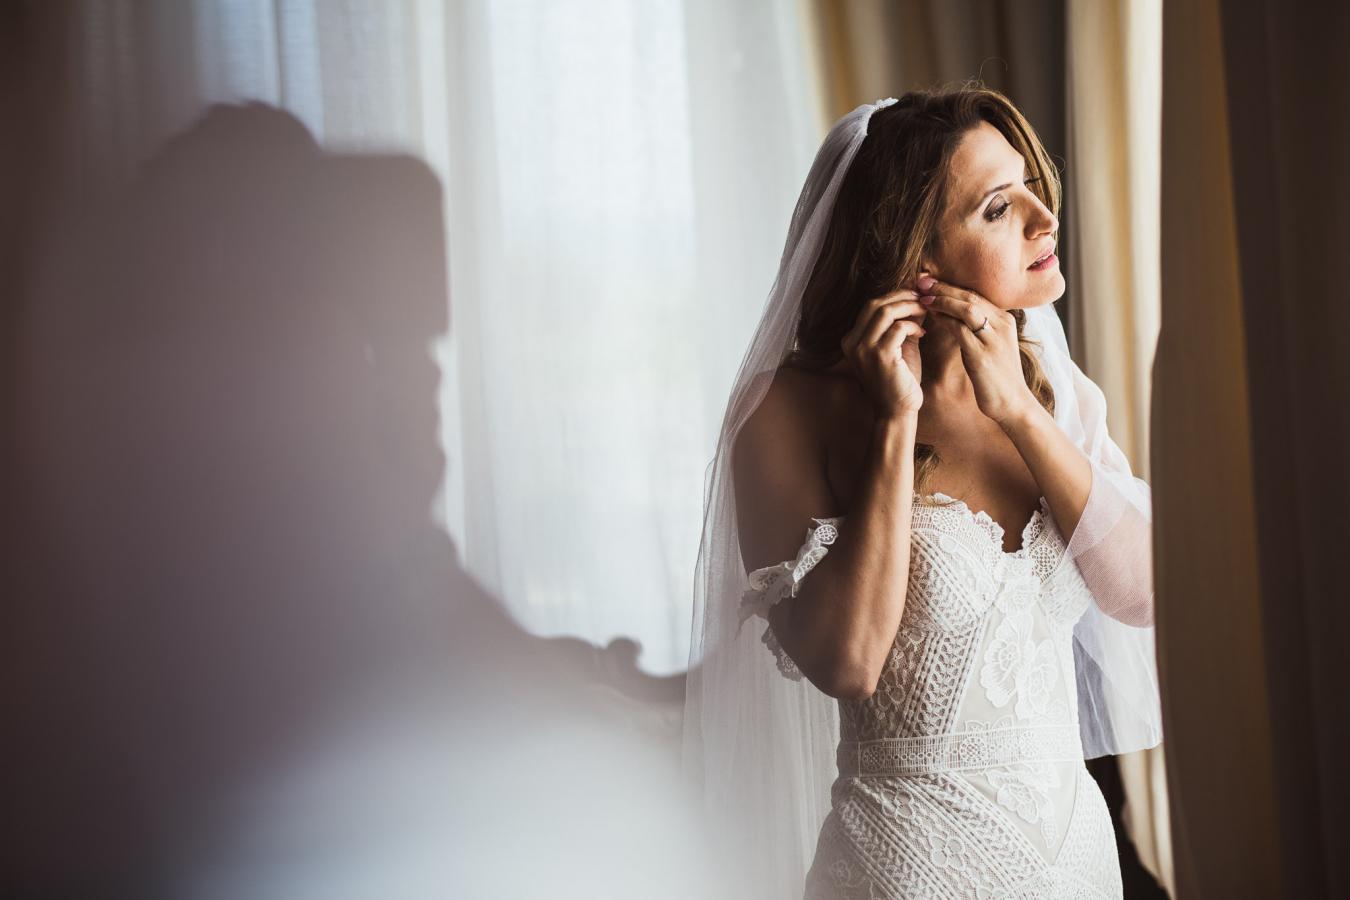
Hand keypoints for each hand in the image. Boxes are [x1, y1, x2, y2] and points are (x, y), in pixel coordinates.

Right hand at [839, 288, 927, 418]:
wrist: (897, 411)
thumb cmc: (899, 380)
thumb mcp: (898, 346)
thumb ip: (903, 323)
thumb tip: (917, 298)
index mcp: (851, 340)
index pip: (870, 306)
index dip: (893, 295)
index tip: (914, 294)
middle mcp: (852, 343)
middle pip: (875, 304)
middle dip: (901, 296)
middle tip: (922, 298)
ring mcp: (863, 349)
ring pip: (885, 312)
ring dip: (908, 306)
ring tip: (924, 310)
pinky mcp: (880, 356)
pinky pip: (898, 327)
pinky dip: (913, 325)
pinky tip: (922, 333)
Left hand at [917, 275, 1036, 426]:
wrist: (1013, 403)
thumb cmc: (997, 377)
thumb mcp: (990, 346)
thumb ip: (976, 329)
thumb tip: (950, 314)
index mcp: (1005, 320)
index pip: (976, 294)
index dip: (951, 286)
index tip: (930, 280)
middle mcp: (1002, 324)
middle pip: (970, 296)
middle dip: (943, 287)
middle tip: (921, 280)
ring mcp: (994, 339)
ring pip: (966, 308)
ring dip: (942, 300)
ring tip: (922, 297)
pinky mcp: (983, 354)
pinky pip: (961, 330)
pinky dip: (944, 320)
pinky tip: (931, 316)